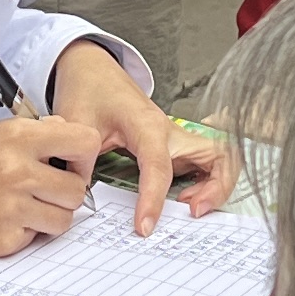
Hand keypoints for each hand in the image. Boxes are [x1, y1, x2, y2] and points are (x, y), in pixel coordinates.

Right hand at [0, 115, 96, 256]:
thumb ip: (33, 135)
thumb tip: (69, 137)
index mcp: (14, 137)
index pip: (84, 141)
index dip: (81, 154)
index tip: (69, 161)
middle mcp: (16, 171)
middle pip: (77, 189)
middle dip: (64, 190)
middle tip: (42, 189)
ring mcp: (10, 210)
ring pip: (63, 219)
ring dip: (48, 215)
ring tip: (20, 205)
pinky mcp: (1, 240)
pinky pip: (36, 239)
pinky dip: (23, 233)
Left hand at [48, 41, 232, 231]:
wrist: (92, 68)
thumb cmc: (88, 89)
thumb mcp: (75, 123)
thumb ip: (78, 162)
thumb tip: (82, 198)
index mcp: (147, 125)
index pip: (160, 167)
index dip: (154, 199)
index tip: (144, 226)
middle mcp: (170, 131)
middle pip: (217, 156)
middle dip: (217, 188)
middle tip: (192, 213)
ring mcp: (176, 138)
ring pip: (218, 160)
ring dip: (216, 187)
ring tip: (189, 207)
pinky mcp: (174, 146)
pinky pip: (205, 166)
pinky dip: (207, 184)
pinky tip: (184, 198)